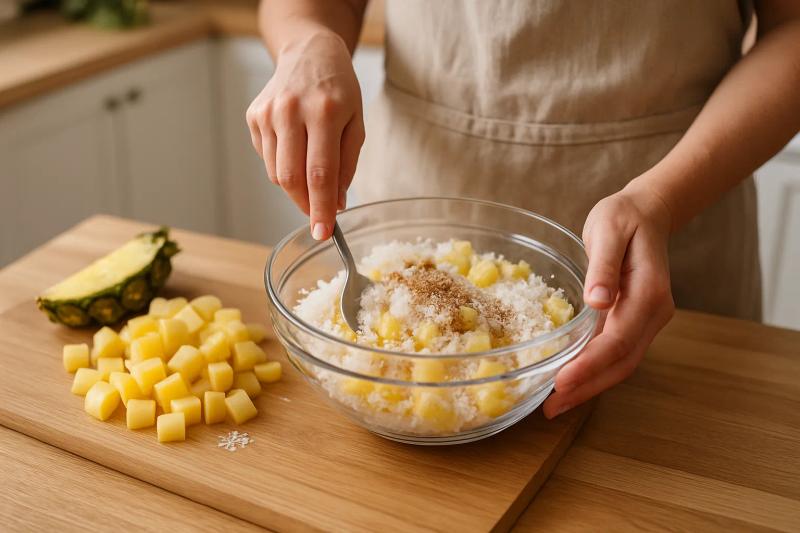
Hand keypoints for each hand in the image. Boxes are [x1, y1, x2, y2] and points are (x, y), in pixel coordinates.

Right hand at [246, 30, 364, 239]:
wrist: (309, 52)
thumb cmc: (338, 89)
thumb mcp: (356, 123)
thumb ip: (347, 166)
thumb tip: (337, 204)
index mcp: (323, 112)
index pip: (320, 173)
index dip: (321, 208)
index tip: (323, 232)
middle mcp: (290, 111)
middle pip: (292, 178)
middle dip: (306, 205)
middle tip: (318, 217)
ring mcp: (267, 113)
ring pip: (276, 173)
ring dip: (295, 186)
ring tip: (311, 169)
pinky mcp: (254, 116)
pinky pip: (267, 159)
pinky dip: (283, 166)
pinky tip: (295, 147)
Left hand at [543, 179, 675, 417]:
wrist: (647, 212)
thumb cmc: (623, 217)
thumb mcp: (608, 230)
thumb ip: (603, 267)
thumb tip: (596, 301)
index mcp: (648, 294)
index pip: (618, 339)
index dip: (589, 364)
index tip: (561, 382)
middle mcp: (653, 313)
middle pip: (622, 362)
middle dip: (587, 388)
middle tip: (551, 409)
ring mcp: (647, 320)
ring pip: (621, 364)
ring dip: (590, 386)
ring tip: (555, 405)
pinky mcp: (634, 320)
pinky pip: (616, 353)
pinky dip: (593, 371)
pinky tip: (569, 381)